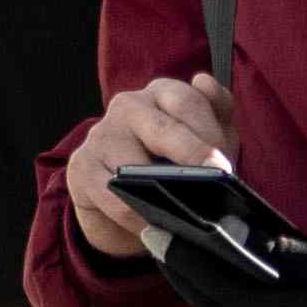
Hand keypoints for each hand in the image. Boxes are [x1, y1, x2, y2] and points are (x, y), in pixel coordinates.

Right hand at [62, 69, 232, 260]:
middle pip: (164, 129)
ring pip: (135, 165)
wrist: (126, 203)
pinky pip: (112, 196)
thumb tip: (204, 81)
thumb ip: (216, 111)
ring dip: (163, 194)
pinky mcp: (81, 166)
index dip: (209, 133)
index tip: (225, 164)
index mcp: (162, 93)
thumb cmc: (170, 164)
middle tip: (215, 178)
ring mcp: (102, 135)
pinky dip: (136, 215)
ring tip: (188, 214)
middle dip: (192, 155)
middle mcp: (129, 106)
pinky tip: (153, 225)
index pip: (187, 102)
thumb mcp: (203, 137)